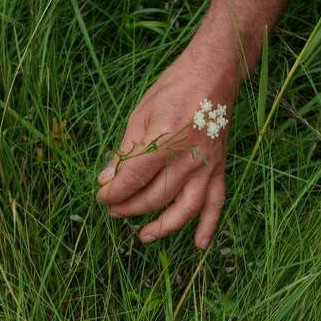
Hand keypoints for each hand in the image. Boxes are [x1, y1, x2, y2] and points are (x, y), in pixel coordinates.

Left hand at [97, 51, 237, 249]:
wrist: (212, 75)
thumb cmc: (173, 88)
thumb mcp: (141, 113)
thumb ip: (126, 149)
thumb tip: (107, 177)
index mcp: (164, 140)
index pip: (133, 178)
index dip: (113, 192)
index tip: (101, 195)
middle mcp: (187, 158)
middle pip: (154, 196)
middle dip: (129, 207)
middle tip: (113, 210)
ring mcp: (206, 166)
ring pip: (183, 208)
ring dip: (162, 226)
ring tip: (143, 236)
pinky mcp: (219, 168)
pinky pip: (216, 202)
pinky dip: (209, 225)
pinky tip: (199, 244)